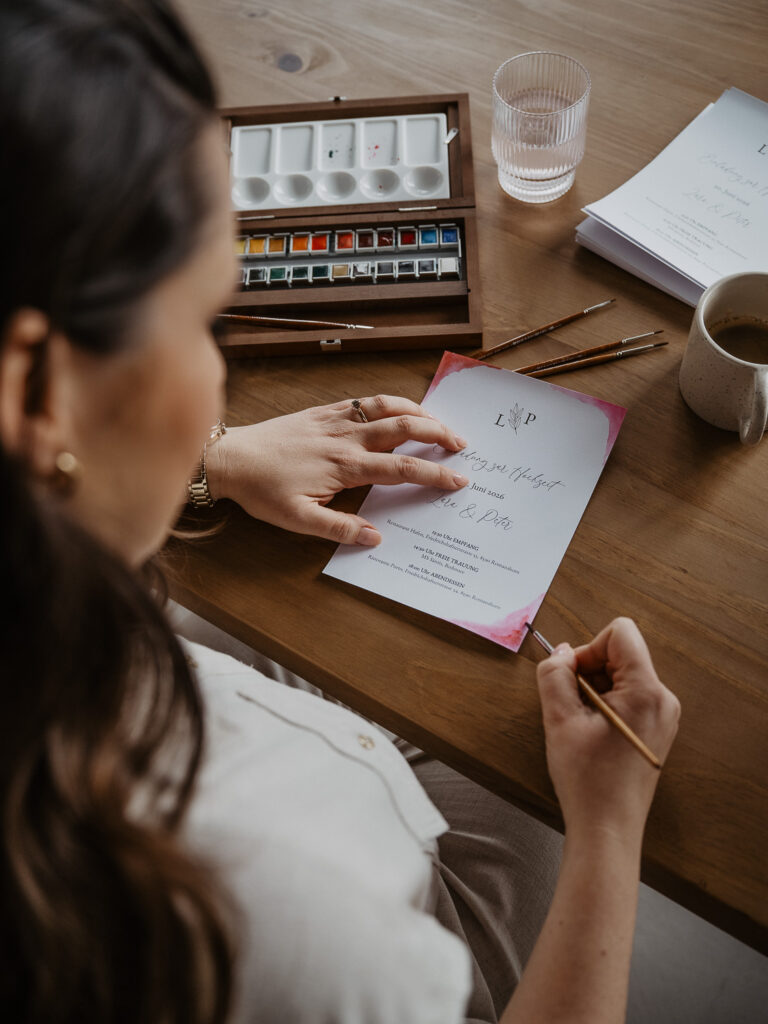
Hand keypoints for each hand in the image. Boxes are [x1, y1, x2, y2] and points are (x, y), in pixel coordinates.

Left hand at [205, 395, 468, 544]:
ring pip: (387, 407)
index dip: (433, 474)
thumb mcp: (297, 520)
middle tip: (462, 445)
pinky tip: (401, 408)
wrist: (232, 458)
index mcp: (345, 466)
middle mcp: (346, 438)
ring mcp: (336, 420)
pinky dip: (390, 401)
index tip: (457, 480)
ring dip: (420, 412)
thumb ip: (338, 527)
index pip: (401, 468)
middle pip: (404, 429)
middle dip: (438, 435)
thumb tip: (375, 537)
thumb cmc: (262, 491)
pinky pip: (365, 400)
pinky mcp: (324, 411)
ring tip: (441, 423)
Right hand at [536, 617, 679, 844]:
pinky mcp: (655, 728)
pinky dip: (604, 704)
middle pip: (621, 654)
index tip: (571, 678)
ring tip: (580, 725)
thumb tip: (561, 653)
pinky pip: (627, 696)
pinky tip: (591, 734)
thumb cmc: (588, 780)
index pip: (621, 633)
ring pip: (621, 675)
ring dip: (594, 689)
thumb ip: (554, 675)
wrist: (607, 829)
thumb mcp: (560, 720)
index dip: (588, 647)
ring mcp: (662, 715)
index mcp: (646, 691)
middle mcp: (663, 698)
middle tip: (570, 706)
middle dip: (589, 670)